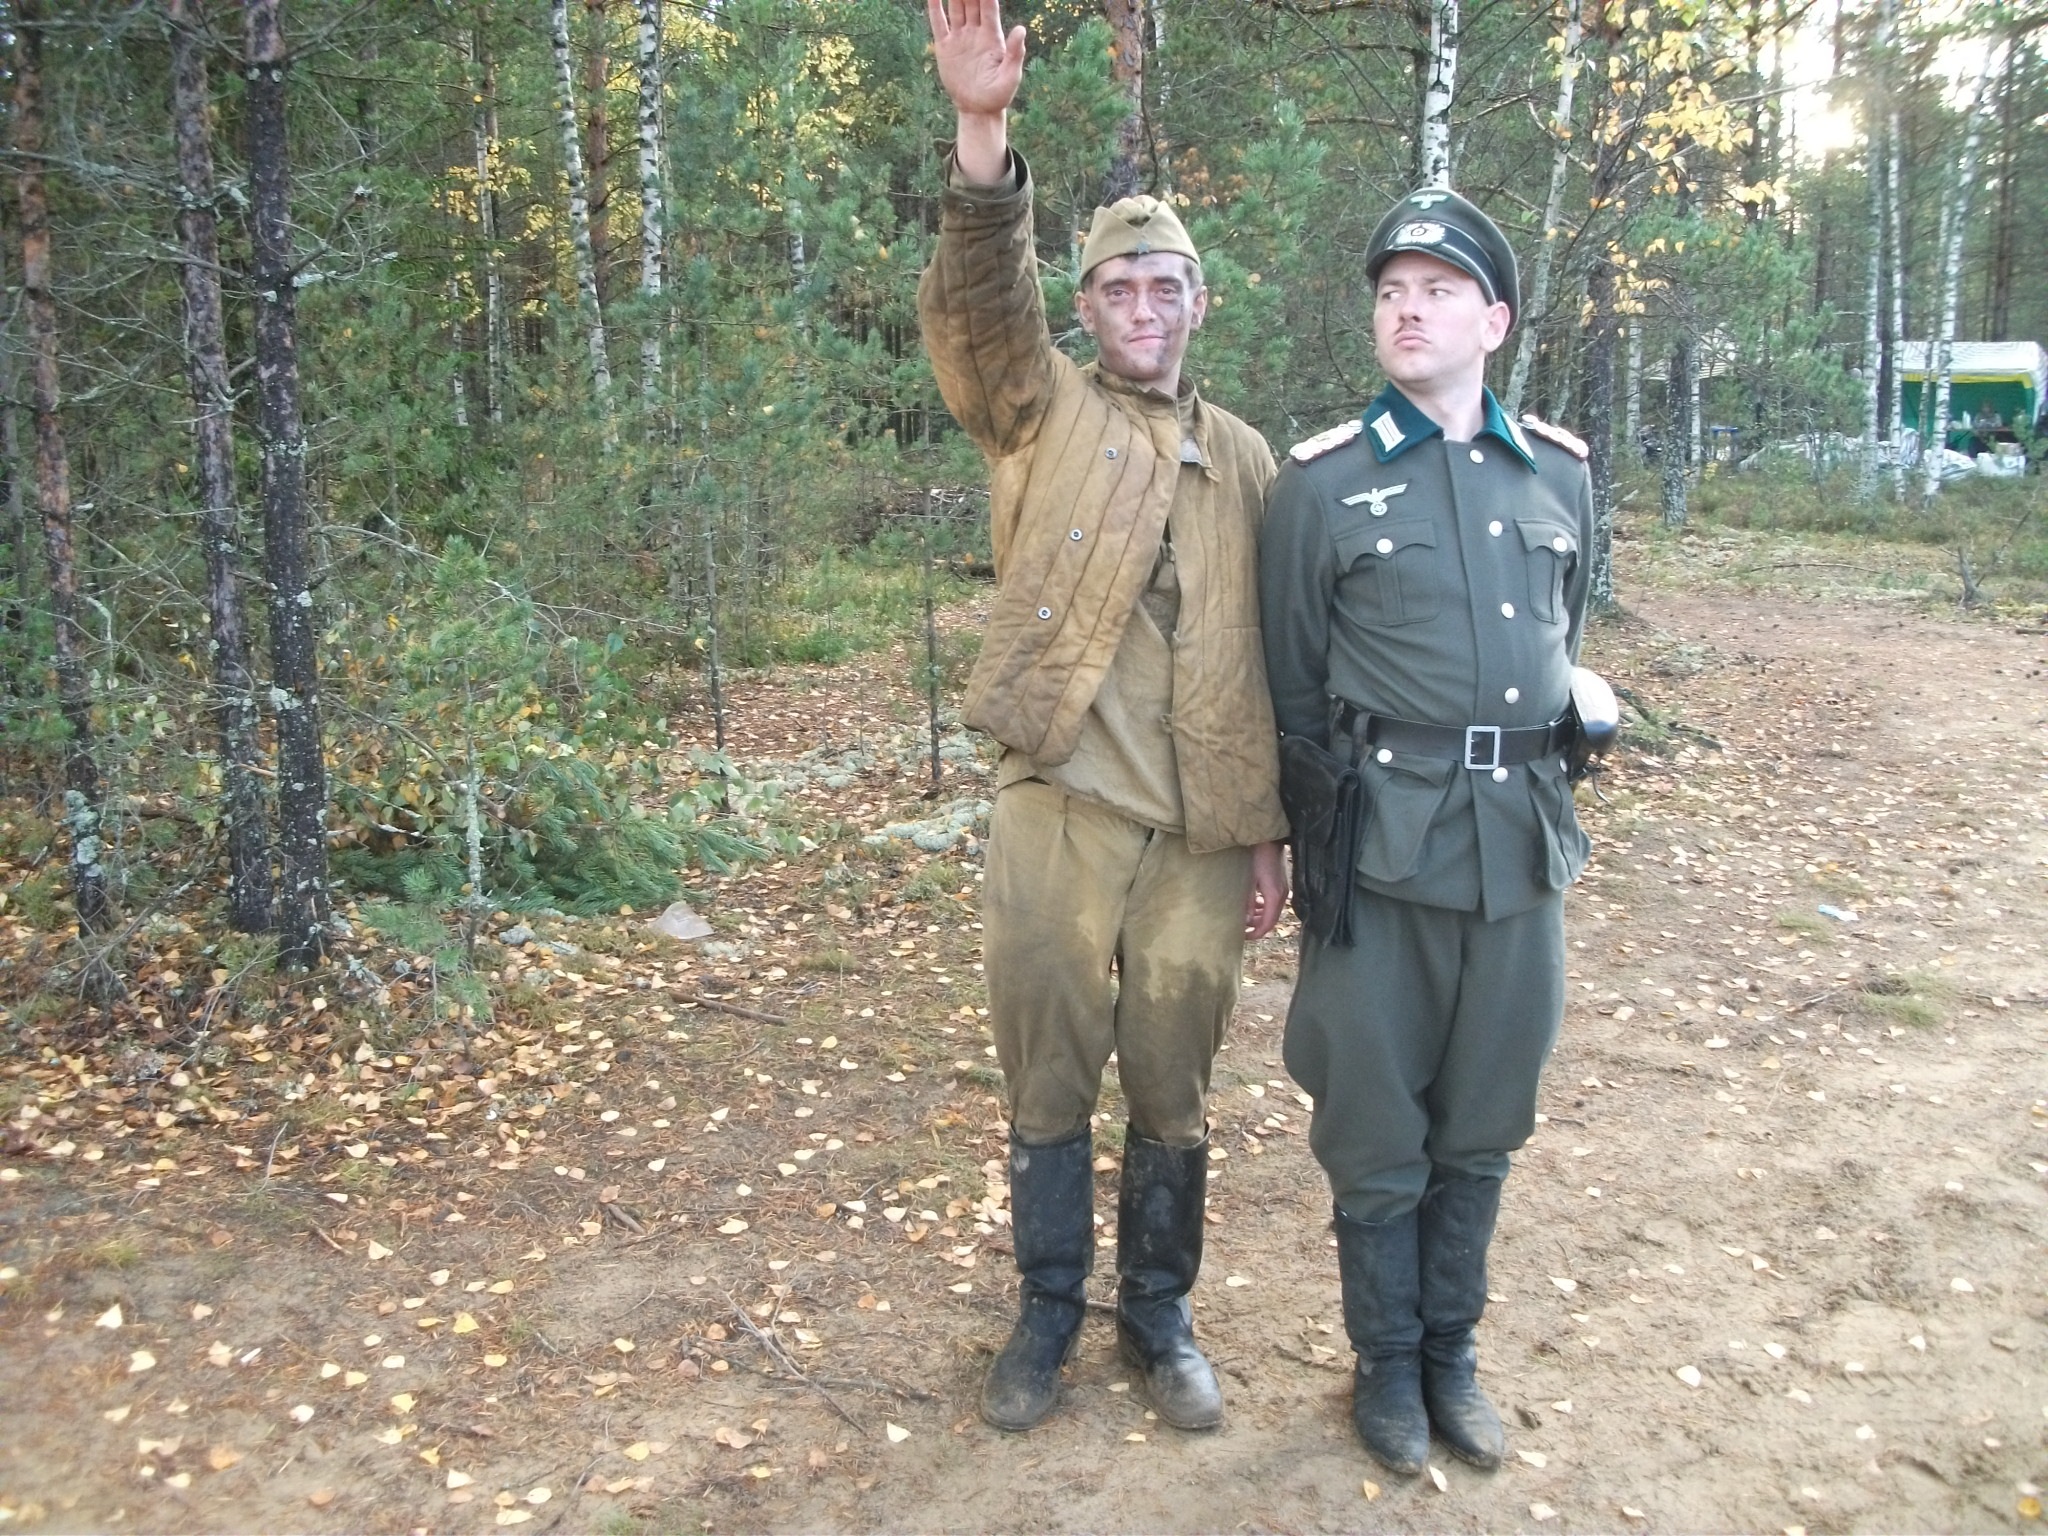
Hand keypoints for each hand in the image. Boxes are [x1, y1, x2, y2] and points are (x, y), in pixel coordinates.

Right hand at [928, 0, 1025, 119]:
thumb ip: (1015, 53)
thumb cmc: (999, 95)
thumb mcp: (1011, 76)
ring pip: (955, 7)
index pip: (988, 6)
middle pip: (971, 1)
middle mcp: (976, 32)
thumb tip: (1021, 29)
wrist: (978, 109)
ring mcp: (960, 38)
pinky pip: (939, 23)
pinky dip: (935, 8)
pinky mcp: (946, 48)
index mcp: (992, 36)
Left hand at [1243, 840, 1287, 942]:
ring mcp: (1283, 889)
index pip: (1267, 924)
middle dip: (1257, 927)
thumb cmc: (1258, 856)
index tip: (1244, 937)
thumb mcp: (1249, 880)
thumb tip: (1246, 920)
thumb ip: (1248, 901)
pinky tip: (1253, 906)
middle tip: (1242, 930)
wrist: (1269, 839)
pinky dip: (1263, 908)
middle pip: (1271, 920)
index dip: (1256, 933)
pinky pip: (1273, 902)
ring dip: (1260, 917)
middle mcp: (1281, 896)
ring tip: (1245, 919)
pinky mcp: (1280, 884)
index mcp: (1274, 897)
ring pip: (1272, 911)